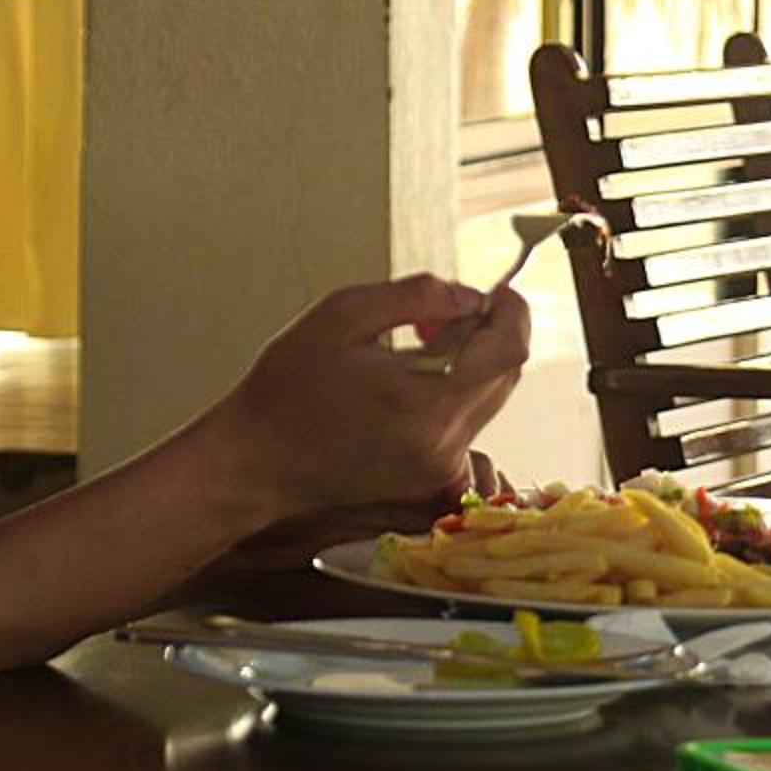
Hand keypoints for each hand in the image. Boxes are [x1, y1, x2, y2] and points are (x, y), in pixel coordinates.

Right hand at [209, 275, 530, 519]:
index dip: (512, 311)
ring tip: (412, 350)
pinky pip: (466, 424)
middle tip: (434, 318)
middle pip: (506, 373)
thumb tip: (469, 296)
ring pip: (490, 398)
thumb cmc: (286, 390)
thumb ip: (415, 296)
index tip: (497, 292)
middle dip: (486, 333)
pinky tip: (404, 387)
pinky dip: (451, 394)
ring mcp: (439, 465)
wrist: (258, 462)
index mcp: (422, 398)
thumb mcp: (341, 316)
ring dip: (468, 363)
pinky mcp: (431, 478)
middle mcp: (441, 440)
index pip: (509, 349)